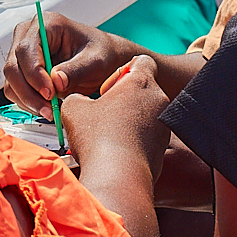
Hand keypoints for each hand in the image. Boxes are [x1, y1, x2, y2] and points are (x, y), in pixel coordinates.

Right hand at [3, 12, 138, 112]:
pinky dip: (28, 102)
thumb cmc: (101, 53)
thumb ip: (76, 69)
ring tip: (51, 111)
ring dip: (28, 100)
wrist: (104, 60)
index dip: (34, 74)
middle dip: (29, 92)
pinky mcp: (23, 70)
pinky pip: (15, 89)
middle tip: (49, 109)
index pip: (27, 49)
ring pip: (11, 81)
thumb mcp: (96, 60)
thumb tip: (55, 82)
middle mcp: (28, 35)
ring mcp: (22, 53)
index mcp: (46, 24)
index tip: (50, 93)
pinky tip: (47, 107)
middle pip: (13, 67)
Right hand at [59, 54, 169, 171]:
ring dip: (127, 118)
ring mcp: (163, 126)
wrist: (118, 175)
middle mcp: (158, 101)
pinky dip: (132, 137)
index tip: (107, 88)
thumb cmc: (99, 138)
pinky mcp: (162, 147)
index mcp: (140, 83)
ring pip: (145, 113)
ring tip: (105, 132)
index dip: (123, 71)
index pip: (142, 61)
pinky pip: (147, 134)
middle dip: (123, 97)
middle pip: (143, 89)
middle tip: (102, 109)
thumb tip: (79, 101)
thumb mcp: (74, 107)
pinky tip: (113, 147)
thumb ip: (77, 95)